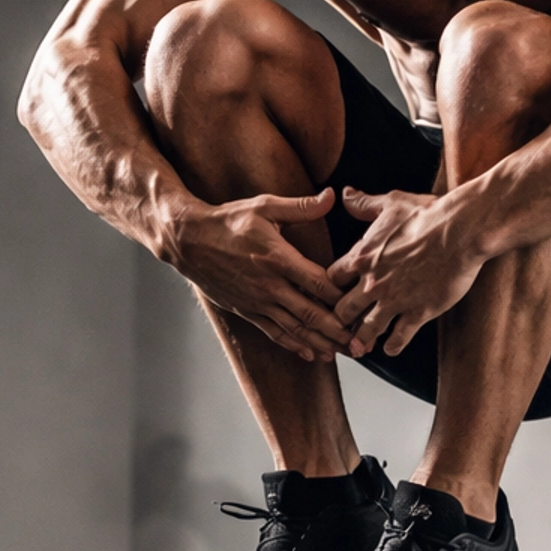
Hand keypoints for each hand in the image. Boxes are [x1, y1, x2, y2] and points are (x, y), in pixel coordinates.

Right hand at [173, 190, 352, 361]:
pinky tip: (309, 354)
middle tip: (358, 341)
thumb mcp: (264, 207)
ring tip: (340, 353)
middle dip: (337, 330)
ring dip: (319, 343)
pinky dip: (293, 345)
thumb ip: (301, 207)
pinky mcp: (246, 310)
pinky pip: (274, 332)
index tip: (361, 304)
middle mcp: (270, 285)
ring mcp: (257, 301)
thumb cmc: (228, 221)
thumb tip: (332, 196)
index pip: (319, 283)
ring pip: (295, 329)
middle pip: (311, 314)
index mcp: (279, 259)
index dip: (342, 297)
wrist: (189, 241)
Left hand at [329, 186, 486, 356]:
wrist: (460, 231)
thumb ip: (365, 204)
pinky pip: (398, 339)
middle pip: (342, 311)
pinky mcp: (417, 313)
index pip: (330, 281)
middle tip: (341, 329)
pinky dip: (392, 347)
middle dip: (341, 321)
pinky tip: (391, 349)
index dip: (329, 290)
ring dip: (361, 341)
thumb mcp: (392, 203)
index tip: (332, 296)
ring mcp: (394, 301)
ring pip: (366, 331)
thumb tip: (345, 194)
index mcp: (362, 257)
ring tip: (360, 349)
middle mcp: (373, 283)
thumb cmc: (428, 214)